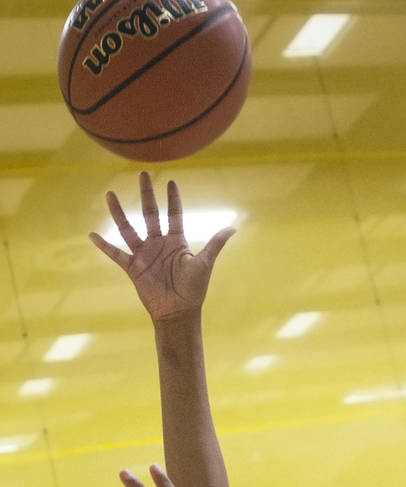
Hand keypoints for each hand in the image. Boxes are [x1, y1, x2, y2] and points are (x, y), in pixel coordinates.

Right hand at [89, 171, 234, 321]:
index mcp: (176, 242)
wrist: (178, 311)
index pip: (173, 215)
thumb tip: (233, 228)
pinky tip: (92, 234)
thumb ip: (215, 244)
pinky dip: (104, 245)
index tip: (171, 182)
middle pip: (150, 214)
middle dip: (147, 195)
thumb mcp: (205, 263)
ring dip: (119, 212)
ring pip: (128, 228)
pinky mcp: (133, 268)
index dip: (173, 199)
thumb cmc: (194, 289)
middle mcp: (158, 244)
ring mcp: (144, 255)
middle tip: (143, 174)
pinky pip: (115, 253)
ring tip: (110, 194)